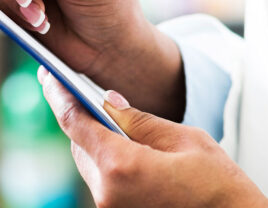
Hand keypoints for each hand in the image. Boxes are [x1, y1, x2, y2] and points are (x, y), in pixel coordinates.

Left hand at [37, 66, 267, 207]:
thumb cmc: (218, 185)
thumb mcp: (183, 138)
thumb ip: (139, 118)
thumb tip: (107, 99)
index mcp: (122, 167)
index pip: (75, 122)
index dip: (58, 95)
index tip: (49, 75)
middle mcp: (107, 193)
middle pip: (78, 143)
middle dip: (81, 116)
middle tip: (80, 89)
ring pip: (89, 162)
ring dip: (94, 140)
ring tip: (108, 118)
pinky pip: (101, 180)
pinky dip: (106, 160)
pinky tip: (123, 146)